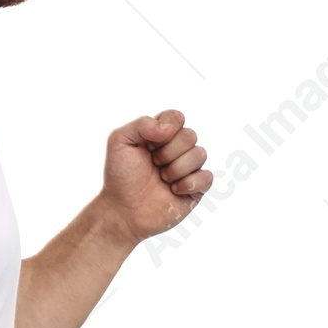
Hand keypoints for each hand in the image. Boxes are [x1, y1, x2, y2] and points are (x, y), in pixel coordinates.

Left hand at [98, 112, 213, 244]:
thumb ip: (141, 124)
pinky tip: (173, 191)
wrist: (123, 210)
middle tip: (154, 164)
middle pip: (190, 135)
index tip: (149, 144)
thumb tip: (168, 128)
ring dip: (176, 169)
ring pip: (200, 154)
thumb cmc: (120, 177)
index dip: (166, 129)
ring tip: (162, 179)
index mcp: (162, 135)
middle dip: (168, 152)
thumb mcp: (119, 142)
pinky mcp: (196, 189)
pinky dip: (189, 183)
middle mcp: (177, 149)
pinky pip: (207, 177)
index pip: (177, 117)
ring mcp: (188, 169)